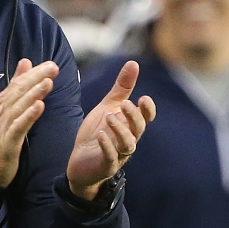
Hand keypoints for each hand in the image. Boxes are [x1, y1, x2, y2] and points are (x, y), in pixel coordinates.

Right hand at [0, 59, 57, 187]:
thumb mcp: (6, 112)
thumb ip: (16, 88)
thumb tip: (25, 64)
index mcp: (2, 106)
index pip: (18, 84)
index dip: (34, 73)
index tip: (51, 64)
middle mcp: (1, 113)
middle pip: (19, 91)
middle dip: (36, 78)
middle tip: (53, 67)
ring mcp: (3, 128)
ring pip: (19, 106)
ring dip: (33, 93)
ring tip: (48, 82)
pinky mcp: (6, 143)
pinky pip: (18, 127)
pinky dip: (28, 116)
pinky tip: (39, 107)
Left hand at [66, 60, 155, 199]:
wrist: (80, 161)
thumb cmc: (98, 132)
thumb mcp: (108, 107)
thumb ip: (122, 88)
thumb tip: (133, 63)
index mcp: (130, 125)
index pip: (146, 117)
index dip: (148, 110)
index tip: (143, 98)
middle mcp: (128, 139)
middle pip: (138, 129)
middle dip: (133, 116)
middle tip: (124, 104)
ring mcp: (118, 154)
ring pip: (128, 144)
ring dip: (121, 130)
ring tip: (109, 117)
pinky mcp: (105, 165)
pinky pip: (110, 157)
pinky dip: (107, 146)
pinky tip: (101, 135)